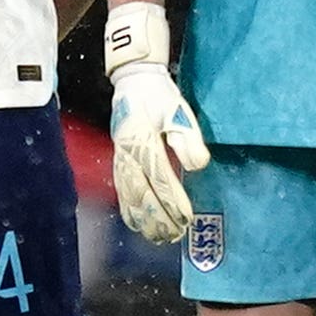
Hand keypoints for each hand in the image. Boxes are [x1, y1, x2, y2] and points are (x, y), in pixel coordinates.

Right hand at [102, 0, 208, 244]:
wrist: (134, 79)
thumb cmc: (160, 96)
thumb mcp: (179, 111)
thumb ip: (187, 138)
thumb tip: (197, 166)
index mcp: (144, 140)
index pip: (159, 177)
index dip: (172, 200)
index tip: (186, 218)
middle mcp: (128, 152)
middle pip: (142, 192)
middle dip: (158, 217)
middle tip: (175, 235)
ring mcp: (121, 157)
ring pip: (129, 194)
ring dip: (144, 218)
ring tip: (158, 236)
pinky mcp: (119, 159)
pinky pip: (121, 189)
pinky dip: (129, 209)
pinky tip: (136, 222)